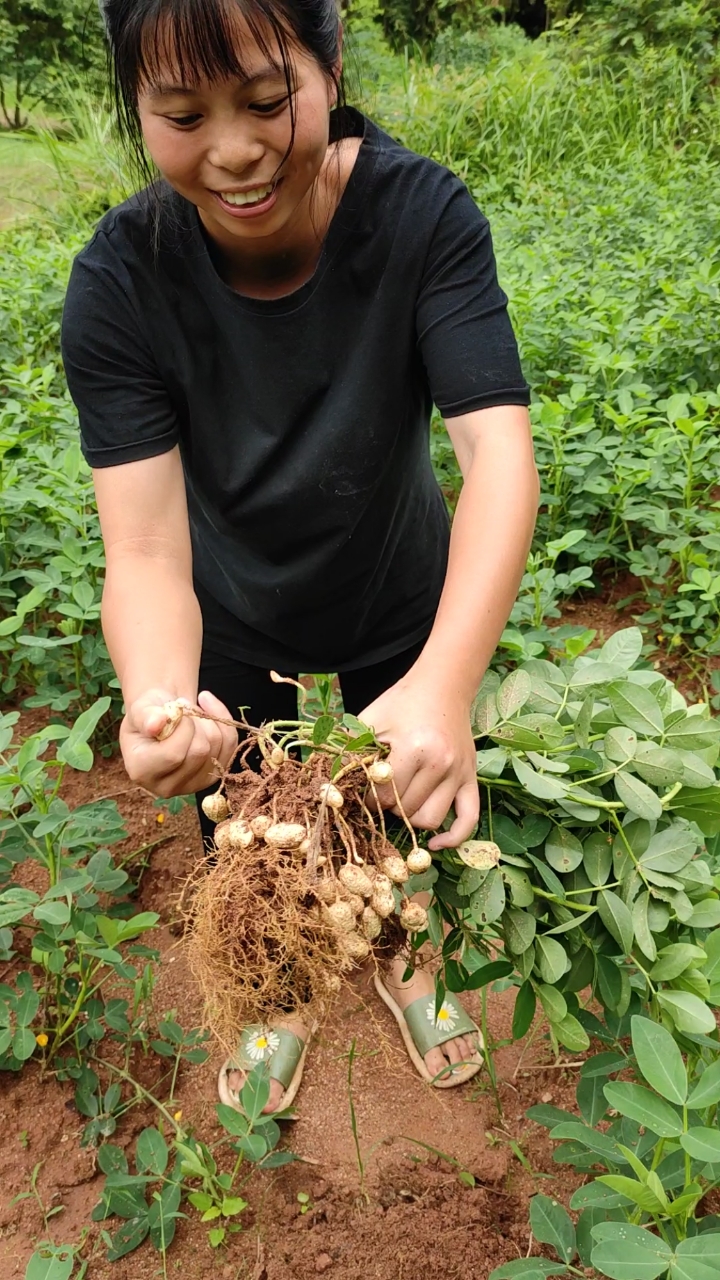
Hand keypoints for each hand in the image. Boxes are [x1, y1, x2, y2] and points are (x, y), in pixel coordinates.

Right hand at [119, 688, 237, 797]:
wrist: (162, 720)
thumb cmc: (148, 714)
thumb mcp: (141, 709)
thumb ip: (146, 715)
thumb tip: (156, 724)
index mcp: (142, 772)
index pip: (174, 754)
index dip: (182, 726)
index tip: (175, 708)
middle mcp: (166, 786)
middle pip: (199, 752)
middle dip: (197, 721)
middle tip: (184, 706)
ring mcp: (192, 786)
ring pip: (217, 748)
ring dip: (209, 720)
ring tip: (192, 711)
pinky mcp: (211, 778)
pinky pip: (230, 746)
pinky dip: (224, 722)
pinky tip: (208, 711)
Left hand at [359, 675, 478, 849]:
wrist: (442, 686)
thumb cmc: (401, 703)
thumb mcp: (370, 721)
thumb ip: (352, 752)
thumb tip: (331, 786)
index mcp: (414, 748)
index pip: (383, 795)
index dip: (366, 799)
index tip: (361, 790)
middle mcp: (440, 764)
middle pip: (405, 810)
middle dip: (386, 807)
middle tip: (379, 792)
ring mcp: (459, 773)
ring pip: (430, 819)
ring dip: (410, 817)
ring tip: (401, 800)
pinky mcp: (471, 778)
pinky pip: (468, 819)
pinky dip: (453, 837)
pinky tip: (435, 844)